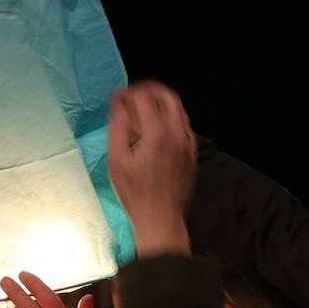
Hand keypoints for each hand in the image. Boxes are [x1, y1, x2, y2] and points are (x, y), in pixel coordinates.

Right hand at [108, 81, 195, 256]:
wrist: (160, 218)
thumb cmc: (134, 193)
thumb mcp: (116, 160)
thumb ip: (117, 127)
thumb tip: (118, 104)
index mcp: (158, 134)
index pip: (144, 98)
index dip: (128, 93)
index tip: (116, 97)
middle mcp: (177, 134)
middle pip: (167, 96)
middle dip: (148, 90)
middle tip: (132, 95)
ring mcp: (188, 143)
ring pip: (178, 109)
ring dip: (160, 102)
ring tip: (142, 108)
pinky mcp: (192, 152)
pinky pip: (183, 125)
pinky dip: (169, 118)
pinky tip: (156, 128)